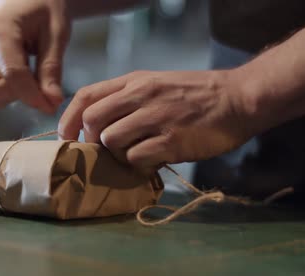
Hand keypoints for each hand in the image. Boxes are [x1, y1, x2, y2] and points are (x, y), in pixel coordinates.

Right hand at [0, 0, 70, 113]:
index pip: (12, 74)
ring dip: (14, 94)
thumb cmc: (45, 7)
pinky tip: (22, 73)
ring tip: (33, 74)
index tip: (52, 106)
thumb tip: (52, 102)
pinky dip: (8, 90)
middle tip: (43, 85)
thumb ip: (52, 69)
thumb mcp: (57, 33)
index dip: (33, 96)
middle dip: (21, 95)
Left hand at [58, 70, 258, 170]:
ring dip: (117, 155)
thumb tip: (97, 128)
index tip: (66, 137)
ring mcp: (156, 117)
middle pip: (93, 121)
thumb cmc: (195, 95)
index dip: (69, 119)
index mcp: (135, 81)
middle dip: (92, 141)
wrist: (237, 99)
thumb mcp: (157, 83)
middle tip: (105, 151)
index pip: (86, 95)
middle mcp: (141, 95)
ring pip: (112, 141)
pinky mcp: (171, 141)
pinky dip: (139, 165)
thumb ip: (127, 99)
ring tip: (136, 154)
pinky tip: (153, 161)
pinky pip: (136, 159)